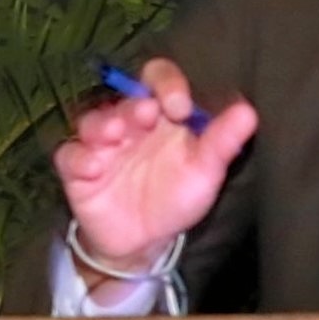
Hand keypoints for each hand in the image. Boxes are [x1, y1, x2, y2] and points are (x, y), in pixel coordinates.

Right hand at [51, 59, 256, 279]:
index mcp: (161, 115)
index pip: (158, 79)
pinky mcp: (78, 169)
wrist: (145, 240)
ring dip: (102, 124)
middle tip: (147, 115)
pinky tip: (93, 168)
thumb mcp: (204, 171)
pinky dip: (79, 159)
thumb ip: (223, 142)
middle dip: (135, 105)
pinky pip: (70, 156)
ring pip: (92, 121)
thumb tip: (249, 112)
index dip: (167, 84)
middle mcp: (129, 122)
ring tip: (115, 134)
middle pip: (125, 99)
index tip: (180, 107)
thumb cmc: (176, 196)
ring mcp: (101, 144)